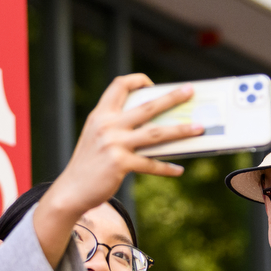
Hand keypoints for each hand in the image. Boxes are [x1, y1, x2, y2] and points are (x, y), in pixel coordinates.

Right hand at [35, 74, 202, 266]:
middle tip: (190, 91)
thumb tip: (156, 128)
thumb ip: (118, 127)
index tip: (153, 84)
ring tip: (199, 128)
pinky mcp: (120, 164)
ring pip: (155, 133)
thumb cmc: (89, 164)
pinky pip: (150, 164)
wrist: (71, 190)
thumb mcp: (97, 137)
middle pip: (147, 107)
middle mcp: (107, 125)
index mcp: (101, 114)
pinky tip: (179, 169)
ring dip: (180, 131)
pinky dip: (166, 168)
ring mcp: (114, 144)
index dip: (138, 80)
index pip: (120, 85)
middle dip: (171, 98)